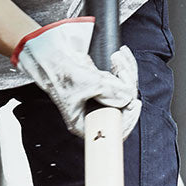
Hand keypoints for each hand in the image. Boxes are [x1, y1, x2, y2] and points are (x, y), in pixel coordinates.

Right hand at [12, 19, 140, 139]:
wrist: (51, 58)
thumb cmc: (61, 75)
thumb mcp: (86, 83)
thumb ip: (108, 91)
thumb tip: (128, 97)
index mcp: (85, 123)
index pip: (114, 129)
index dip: (128, 118)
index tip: (134, 104)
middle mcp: (94, 113)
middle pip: (123, 106)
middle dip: (127, 84)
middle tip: (122, 69)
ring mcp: (100, 99)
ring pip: (125, 90)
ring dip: (125, 70)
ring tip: (117, 58)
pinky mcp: (103, 86)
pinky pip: (121, 79)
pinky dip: (123, 66)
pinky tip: (118, 56)